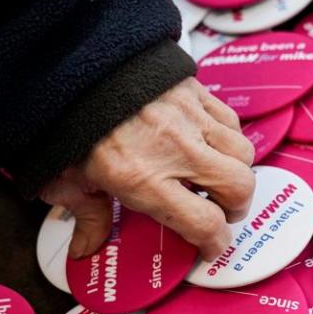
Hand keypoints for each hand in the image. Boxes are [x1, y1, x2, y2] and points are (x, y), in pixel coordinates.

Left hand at [40, 78, 255, 261]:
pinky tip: (211, 144)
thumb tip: (85, 247)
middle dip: (236, 207)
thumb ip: (87, 216)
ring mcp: (190, 120)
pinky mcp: (195, 93)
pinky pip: (232, 122)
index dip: (216, 241)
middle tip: (220, 211)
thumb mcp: (69, 179)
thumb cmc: (70, 122)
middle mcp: (175, 151)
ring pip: (243, 154)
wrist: (72, 66)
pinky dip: (229, 138)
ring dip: (236, 171)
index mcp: (142, 180)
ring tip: (218, 176)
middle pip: (238, 188)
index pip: (204, 222)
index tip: (211, 245)